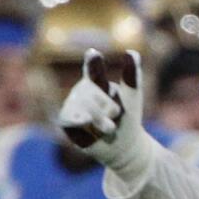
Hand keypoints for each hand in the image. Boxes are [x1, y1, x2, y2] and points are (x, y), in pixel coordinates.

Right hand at [57, 49, 148, 174]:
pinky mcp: (66, 119)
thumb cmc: (127, 119)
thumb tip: (133, 52)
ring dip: (101, 120)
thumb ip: (131, 78)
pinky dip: (82, 121)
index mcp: (98, 83)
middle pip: (92, 94)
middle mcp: (81, 90)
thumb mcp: (132, 99)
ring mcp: (72, 104)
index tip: (93, 53)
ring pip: (84, 108)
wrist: (122, 147)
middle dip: (109, 108)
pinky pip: (71, 118)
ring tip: (109, 127)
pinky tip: (87, 121)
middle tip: (115, 116)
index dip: (93, 63)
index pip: (94, 70)